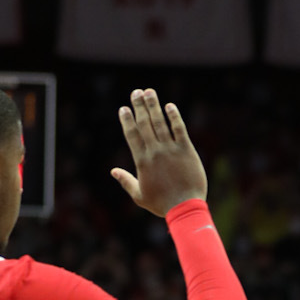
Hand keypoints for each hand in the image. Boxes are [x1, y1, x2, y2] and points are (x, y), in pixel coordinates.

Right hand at [112, 89, 207, 215]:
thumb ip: (126, 181)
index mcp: (142, 161)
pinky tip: (170, 106)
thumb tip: (113, 171)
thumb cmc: (162, 204)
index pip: (132, 135)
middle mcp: (155, 151)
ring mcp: (171, 150)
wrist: (185, 208)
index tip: (123, 108)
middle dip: (139, 106)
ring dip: (154, 106)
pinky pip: (179, 129)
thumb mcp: (139, 195)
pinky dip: (174, 117)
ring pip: (160, 123)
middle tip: (136, 92)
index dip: (127, 120)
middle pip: (144, 124)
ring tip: (149, 92)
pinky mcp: (186, 150)